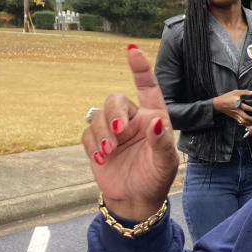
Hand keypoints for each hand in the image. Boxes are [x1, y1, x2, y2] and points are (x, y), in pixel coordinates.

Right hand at [81, 47, 179, 220]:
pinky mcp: (96, 143)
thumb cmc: (156, 178)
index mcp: (153, 117)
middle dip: (113, 114)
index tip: (132, 51)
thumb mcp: (165, 162)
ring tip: (110, 153)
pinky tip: (101, 160)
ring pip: (98, 116)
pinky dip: (92, 145)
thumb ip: (162, 142)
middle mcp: (132, 120)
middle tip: (118, 133)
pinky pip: (86, 133)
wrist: (136, 200)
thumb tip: (157, 122)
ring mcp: (112, 131)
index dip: (140, 69)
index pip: (147, 88)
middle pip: (115, 100)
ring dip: (101, 133)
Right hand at [213, 89, 251, 137]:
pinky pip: (242, 122)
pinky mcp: (235, 118)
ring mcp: (236, 115)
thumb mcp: (235, 92)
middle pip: (247, 117)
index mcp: (238, 104)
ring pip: (244, 121)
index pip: (247, 108)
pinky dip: (247, 124)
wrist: (218, 104)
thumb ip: (245, 92)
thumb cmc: (226, 97)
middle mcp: (237, 111)